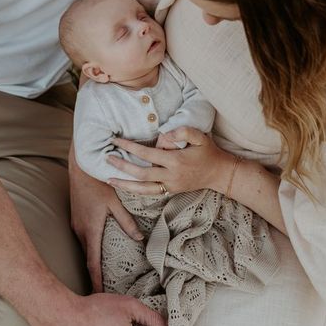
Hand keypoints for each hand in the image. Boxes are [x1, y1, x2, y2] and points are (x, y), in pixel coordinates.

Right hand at [69, 145, 143, 291]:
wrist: (81, 166)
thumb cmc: (99, 182)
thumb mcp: (115, 202)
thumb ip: (126, 221)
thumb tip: (139, 238)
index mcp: (90, 229)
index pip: (92, 263)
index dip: (97, 281)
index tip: (100, 297)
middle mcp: (80, 230)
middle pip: (88, 259)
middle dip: (95, 276)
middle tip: (104, 293)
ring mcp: (76, 224)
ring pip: (85, 249)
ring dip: (92, 262)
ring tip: (101, 277)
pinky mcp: (76, 218)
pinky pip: (83, 239)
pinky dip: (89, 250)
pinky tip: (96, 252)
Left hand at [107, 126, 232, 194]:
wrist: (219, 173)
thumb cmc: (208, 152)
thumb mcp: (200, 137)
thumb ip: (184, 131)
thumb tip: (165, 134)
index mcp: (176, 161)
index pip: (148, 154)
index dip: (130, 147)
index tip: (117, 141)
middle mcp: (171, 176)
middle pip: (142, 173)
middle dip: (123, 166)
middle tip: (107, 158)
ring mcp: (170, 186)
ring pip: (143, 188)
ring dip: (125, 184)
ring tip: (108, 179)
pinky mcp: (171, 191)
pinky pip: (150, 193)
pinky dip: (136, 191)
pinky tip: (124, 187)